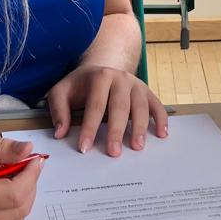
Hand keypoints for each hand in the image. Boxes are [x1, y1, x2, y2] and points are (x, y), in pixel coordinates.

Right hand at [0, 129, 40, 219]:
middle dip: (30, 186)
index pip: (13, 195)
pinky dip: (7, 208)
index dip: (31, 175)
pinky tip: (1, 187)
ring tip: (14, 173)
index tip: (34, 157)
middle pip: (17, 212)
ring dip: (21, 198)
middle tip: (27, 163)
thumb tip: (27, 151)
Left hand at [47, 65, 167, 155]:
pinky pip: (157, 105)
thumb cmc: (80, 85)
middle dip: (116, 130)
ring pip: (141, 106)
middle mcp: (121, 78)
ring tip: (137, 147)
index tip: (85, 148)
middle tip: (114, 152)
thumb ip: (59, 110)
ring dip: (140, 127)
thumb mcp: (62, 91)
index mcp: (100, 77)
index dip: (89, 127)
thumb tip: (60, 133)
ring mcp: (136, 85)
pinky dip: (162, 119)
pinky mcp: (147, 92)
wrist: (102, 67)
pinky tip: (162, 134)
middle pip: (120, 106)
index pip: (95, 105)